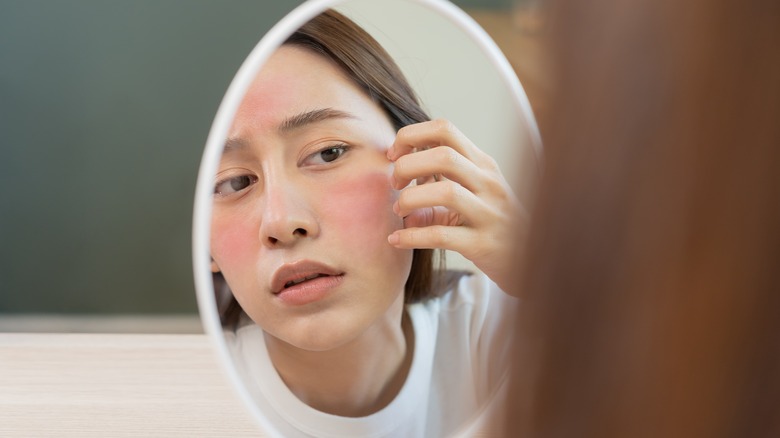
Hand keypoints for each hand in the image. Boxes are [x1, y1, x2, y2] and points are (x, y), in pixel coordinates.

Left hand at [386, 119, 526, 292]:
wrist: (531, 259)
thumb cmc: (493, 222)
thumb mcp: (472, 193)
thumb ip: (439, 180)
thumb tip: (398, 175)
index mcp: (482, 164)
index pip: (445, 129)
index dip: (411, 136)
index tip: (393, 155)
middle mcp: (488, 183)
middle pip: (443, 155)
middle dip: (408, 166)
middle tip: (395, 184)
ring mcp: (489, 213)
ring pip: (445, 192)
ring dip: (410, 199)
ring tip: (398, 211)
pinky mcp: (483, 244)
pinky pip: (442, 235)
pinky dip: (412, 236)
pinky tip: (396, 240)